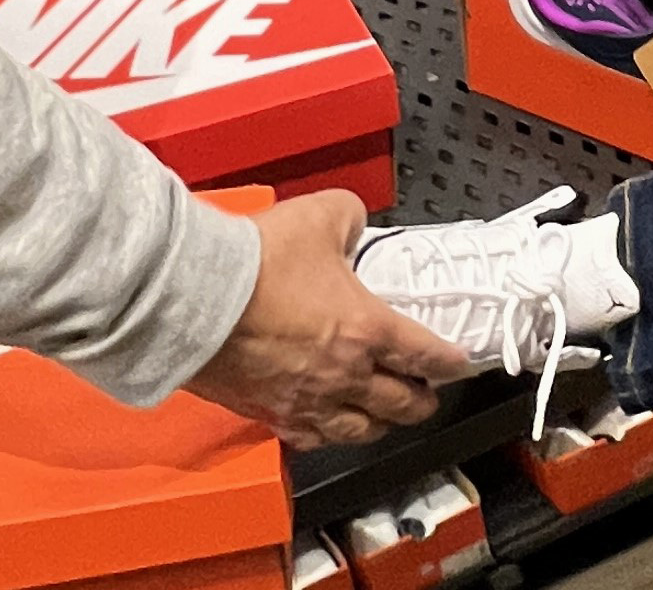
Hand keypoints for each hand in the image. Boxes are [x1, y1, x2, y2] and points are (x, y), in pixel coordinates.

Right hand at [185, 191, 467, 448]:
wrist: (193, 297)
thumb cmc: (256, 261)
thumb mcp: (320, 215)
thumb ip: (350, 217)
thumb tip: (354, 224)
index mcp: (366, 329)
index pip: (424, 354)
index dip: (449, 361)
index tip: (459, 363)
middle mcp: (344, 374)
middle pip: (400, 403)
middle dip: (421, 400)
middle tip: (427, 393)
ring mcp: (307, 400)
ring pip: (361, 429)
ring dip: (382, 424)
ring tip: (387, 417)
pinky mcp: (270, 414)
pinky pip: (313, 438)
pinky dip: (331, 434)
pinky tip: (331, 427)